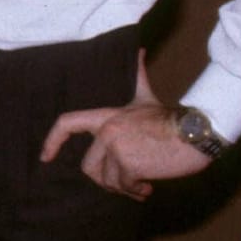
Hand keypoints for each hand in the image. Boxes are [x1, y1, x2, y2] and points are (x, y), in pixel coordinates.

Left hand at [39, 50, 211, 200]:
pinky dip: (135, 191)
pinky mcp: (130, 164)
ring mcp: (117, 147)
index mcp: (106, 116)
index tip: (44, 157)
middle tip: (124, 184)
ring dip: (123, 188)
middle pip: (88, 165)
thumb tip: (139, 49)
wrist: (195, 131)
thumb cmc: (171, 118)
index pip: (67, 123)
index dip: (52, 141)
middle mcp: (107, 131)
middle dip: (104, 179)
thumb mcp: (146, 96)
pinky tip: (147, 189)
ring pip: (107, 179)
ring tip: (139, 187)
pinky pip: (124, 185)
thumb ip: (138, 76)